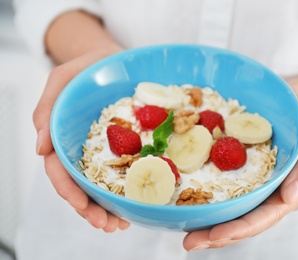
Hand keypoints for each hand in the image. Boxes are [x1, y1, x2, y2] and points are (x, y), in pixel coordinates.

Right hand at [33, 48, 129, 231]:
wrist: (115, 59)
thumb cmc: (87, 67)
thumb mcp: (62, 79)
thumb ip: (46, 109)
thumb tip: (39, 149)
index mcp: (63, 137)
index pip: (60, 170)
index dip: (69, 190)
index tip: (83, 206)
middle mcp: (81, 148)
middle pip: (80, 185)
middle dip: (91, 209)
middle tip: (108, 225)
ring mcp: (102, 150)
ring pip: (100, 186)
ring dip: (107, 209)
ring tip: (120, 224)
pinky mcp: (123, 148)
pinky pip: (122, 173)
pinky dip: (124, 193)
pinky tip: (132, 207)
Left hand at [183, 82, 297, 250]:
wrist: (291, 98)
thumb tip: (290, 198)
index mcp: (294, 188)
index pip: (267, 215)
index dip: (241, 228)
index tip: (217, 234)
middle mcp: (275, 192)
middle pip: (247, 220)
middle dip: (219, 234)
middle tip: (190, 242)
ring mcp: (258, 184)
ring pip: (235, 211)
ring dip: (211, 225)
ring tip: (186, 233)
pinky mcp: (244, 173)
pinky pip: (227, 191)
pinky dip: (210, 202)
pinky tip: (191, 207)